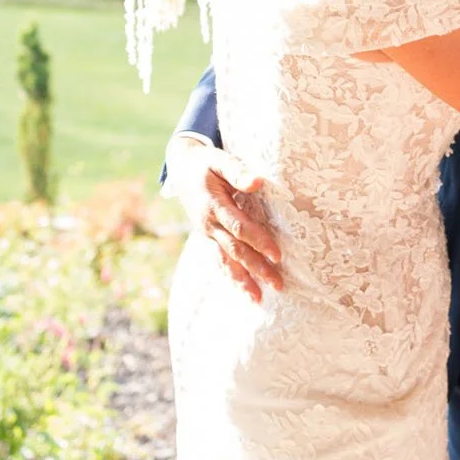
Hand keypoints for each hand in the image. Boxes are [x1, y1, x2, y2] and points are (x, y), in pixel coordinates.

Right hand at [163, 136, 282, 302]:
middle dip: (257, 268)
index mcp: (213, 206)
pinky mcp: (209, 238)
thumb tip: (257, 182)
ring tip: (259, 299)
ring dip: (243, 280)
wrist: (181, 169)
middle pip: (236, 251)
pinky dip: (232, 276)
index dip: (258, 241)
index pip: (239, 228)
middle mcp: (209, 225)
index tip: (277, 255)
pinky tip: (245, 290)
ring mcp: (207, 234)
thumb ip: (237, 171)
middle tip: (278, 284)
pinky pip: (220, 260)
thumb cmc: (206, 163)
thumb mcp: (220, 160)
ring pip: (227, 261)